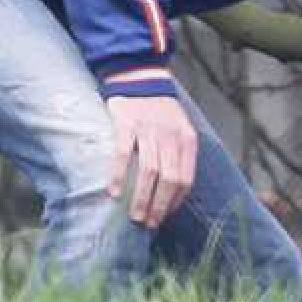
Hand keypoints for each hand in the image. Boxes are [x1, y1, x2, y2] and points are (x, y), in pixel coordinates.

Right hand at [106, 95, 197, 228]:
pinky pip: (123, 154)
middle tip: (149, 224)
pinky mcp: (126, 123)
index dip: (175, 202)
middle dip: (159, 206)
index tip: (164, 217)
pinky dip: (119, 176)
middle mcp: (170, 135)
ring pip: (149, 171)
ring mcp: (148, 129)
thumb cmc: (160, 111)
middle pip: (169, 179)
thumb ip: (179, 155)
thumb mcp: (180, 130)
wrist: (140, 77)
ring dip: (142, 198)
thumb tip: (173, 193)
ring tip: (135, 216)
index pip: (186, 179)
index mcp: (187, 139)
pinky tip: (114, 193)